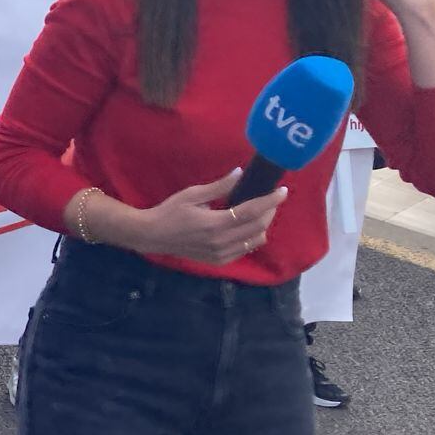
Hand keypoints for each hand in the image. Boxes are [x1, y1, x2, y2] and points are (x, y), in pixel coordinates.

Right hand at [120, 169, 285, 264]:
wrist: (152, 235)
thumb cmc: (170, 211)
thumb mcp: (192, 195)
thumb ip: (219, 187)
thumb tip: (240, 174)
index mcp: (215, 223)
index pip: (251, 211)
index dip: (269, 201)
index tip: (282, 191)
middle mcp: (222, 241)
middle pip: (258, 226)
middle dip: (269, 211)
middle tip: (270, 199)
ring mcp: (221, 254)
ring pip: (255, 240)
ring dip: (262, 225)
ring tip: (257, 212)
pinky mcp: (219, 261)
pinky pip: (245, 249)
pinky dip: (251, 237)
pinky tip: (244, 227)